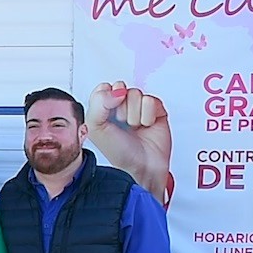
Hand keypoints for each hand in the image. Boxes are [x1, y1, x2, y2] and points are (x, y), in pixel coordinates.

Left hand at [86, 81, 171, 204]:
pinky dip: (147, 116)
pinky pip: (151, 100)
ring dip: (134, 114)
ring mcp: (139, 107)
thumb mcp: (96, 128)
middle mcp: (122, 106)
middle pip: (120, 87)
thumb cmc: (119, 151)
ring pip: (136, 93)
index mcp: (104, 109)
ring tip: (134, 127)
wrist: (142, 166)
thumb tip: (117, 90)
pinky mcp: (156, 109)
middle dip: (120, 108)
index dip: (105, 98)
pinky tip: (146, 126)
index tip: (106, 115)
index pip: (103, 88)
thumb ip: (98, 103)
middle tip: (122, 123)